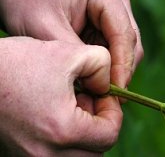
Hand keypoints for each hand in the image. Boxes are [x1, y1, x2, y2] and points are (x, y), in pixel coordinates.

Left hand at [0, 0, 142, 87]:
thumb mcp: (44, 26)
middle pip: (129, 41)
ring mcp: (110, 8)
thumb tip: (98, 82)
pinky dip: (105, 62)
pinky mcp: (102, 19)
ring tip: (99, 89)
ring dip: (113, 68)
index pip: (123, 34)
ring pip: (123, 45)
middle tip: (108, 97)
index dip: (123, 67)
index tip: (116, 92)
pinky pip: (111, 44)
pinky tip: (93, 75)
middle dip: (120, 70)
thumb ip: (75, 55)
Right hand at [0, 37, 121, 155]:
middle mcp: (47, 155)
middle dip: (99, 123)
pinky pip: (58, 154)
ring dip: (84, 132)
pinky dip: (65, 138)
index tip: (103, 94)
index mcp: (63, 131)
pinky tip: (55, 114)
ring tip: (70, 105)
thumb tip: (108, 86)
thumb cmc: (16, 63)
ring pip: (79, 155)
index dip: (113, 112)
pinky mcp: (21, 155)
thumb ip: (102, 64)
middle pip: (96, 150)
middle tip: (87, 98)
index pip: (109, 135)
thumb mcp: (68, 53)